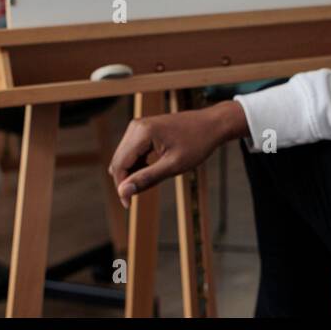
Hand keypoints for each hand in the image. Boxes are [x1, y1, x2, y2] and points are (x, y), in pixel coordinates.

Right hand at [108, 99, 249, 207]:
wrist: (212, 124)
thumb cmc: (197, 144)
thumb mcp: (173, 165)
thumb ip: (147, 178)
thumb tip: (123, 191)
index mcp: (142, 132)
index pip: (119, 164)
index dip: (121, 187)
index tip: (129, 205)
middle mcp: (136, 126)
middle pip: (118, 161)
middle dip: (125, 181)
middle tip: (140, 197)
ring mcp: (139, 126)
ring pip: (124, 157)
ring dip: (132, 173)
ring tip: (152, 180)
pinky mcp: (144, 129)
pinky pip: (132, 151)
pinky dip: (137, 165)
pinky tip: (153, 170)